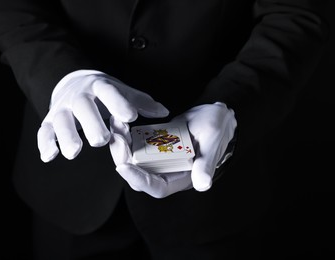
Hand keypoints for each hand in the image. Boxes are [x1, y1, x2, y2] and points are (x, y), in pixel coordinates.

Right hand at [37, 70, 168, 161]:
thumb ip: (141, 102)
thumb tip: (163, 112)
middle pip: (83, 107)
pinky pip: (44, 131)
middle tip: (102, 140)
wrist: (73, 82)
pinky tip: (49, 156)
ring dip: (66, 136)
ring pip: (61, 120)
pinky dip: (45, 143)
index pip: (109, 92)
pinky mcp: (49, 120)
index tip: (130, 116)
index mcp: (99, 87)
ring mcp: (62, 108)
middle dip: (91, 123)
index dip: (119, 103)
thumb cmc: (103, 92)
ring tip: (74, 153)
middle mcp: (79, 96)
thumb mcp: (122, 91)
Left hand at [109, 102, 236, 197]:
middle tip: (116, 138)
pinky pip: (136, 144)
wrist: (214, 114)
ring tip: (116, 124)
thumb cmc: (218, 129)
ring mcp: (159, 158)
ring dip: (121, 144)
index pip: (157, 187)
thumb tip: (203, 185)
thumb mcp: (213, 143)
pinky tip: (121, 120)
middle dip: (123, 158)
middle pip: (138, 174)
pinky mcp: (153, 145)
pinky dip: (127, 134)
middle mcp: (167, 171)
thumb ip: (206, 164)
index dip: (140, 180)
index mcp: (182, 178)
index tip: (124, 166)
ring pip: (133, 158)